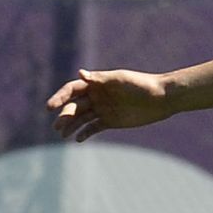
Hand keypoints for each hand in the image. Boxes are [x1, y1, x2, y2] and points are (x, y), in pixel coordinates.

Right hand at [46, 69, 173, 141]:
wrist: (162, 98)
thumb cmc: (141, 85)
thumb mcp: (120, 80)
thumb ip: (100, 78)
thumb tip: (80, 73)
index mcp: (96, 84)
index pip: (71, 90)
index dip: (60, 97)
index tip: (50, 106)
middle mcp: (96, 96)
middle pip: (74, 106)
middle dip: (65, 115)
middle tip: (58, 126)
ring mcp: (102, 109)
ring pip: (81, 118)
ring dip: (71, 126)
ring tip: (62, 134)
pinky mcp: (110, 121)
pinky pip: (93, 128)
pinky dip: (85, 133)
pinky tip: (78, 139)